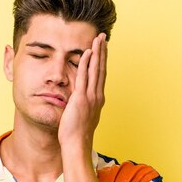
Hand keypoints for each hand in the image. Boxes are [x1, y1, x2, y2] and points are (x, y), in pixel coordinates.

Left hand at [58, 33, 107, 153]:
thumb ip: (82, 106)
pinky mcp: (81, 98)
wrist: (77, 144)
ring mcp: (91, 96)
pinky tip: (87, 52)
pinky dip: (86, 63)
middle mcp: (97, 96)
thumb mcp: (82, 117)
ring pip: (96, 70)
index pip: (100, 76)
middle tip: (104, 37)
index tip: (102, 49)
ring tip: (98, 39)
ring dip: (97, 53)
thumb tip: (78, 102)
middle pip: (101, 69)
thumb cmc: (77, 135)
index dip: (102, 61)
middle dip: (103, 52)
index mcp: (97, 99)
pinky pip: (84, 77)